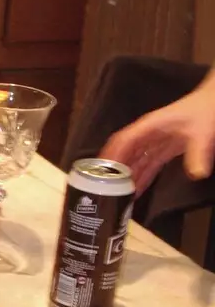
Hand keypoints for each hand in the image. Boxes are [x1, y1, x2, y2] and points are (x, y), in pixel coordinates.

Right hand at [99, 72, 214, 186]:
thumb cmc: (205, 111)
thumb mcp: (202, 132)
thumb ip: (198, 153)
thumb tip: (197, 174)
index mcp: (150, 126)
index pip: (124, 140)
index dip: (112, 155)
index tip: (102, 171)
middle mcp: (148, 134)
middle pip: (125, 152)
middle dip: (116, 170)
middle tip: (107, 189)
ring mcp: (155, 141)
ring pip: (136, 160)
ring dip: (129, 176)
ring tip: (120, 195)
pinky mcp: (164, 148)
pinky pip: (149, 164)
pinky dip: (143, 176)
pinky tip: (137, 190)